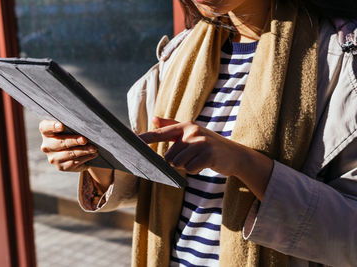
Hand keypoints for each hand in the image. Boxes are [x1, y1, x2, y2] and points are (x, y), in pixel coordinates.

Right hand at [39, 120, 97, 171]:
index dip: (53, 126)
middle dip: (74, 141)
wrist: (75, 150)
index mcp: (46, 132)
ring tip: (94, 148)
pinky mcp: (62, 167)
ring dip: (83, 151)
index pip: (46, 127)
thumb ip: (73, 124)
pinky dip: (85, 158)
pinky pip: (74, 162)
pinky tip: (92, 154)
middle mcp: (47, 146)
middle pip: (60, 142)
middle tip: (84, 140)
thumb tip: (86, 124)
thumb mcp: (70, 127)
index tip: (62, 126)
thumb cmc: (72, 134)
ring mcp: (53, 158)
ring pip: (69, 154)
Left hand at [139, 117, 272, 199]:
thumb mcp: (192, 132)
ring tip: (198, 160)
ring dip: (187, 166)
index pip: (161, 133)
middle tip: (191, 157)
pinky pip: (190, 169)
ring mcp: (201, 142)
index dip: (145, 138)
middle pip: (169, 156)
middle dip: (177, 162)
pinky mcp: (208, 154)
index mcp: (186, 126)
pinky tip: (205, 164)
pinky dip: (195, 170)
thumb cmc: (209, 144)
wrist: (235, 155)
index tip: (131, 142)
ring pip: (178, 164)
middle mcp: (192, 131)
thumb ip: (171, 126)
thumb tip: (153, 118)